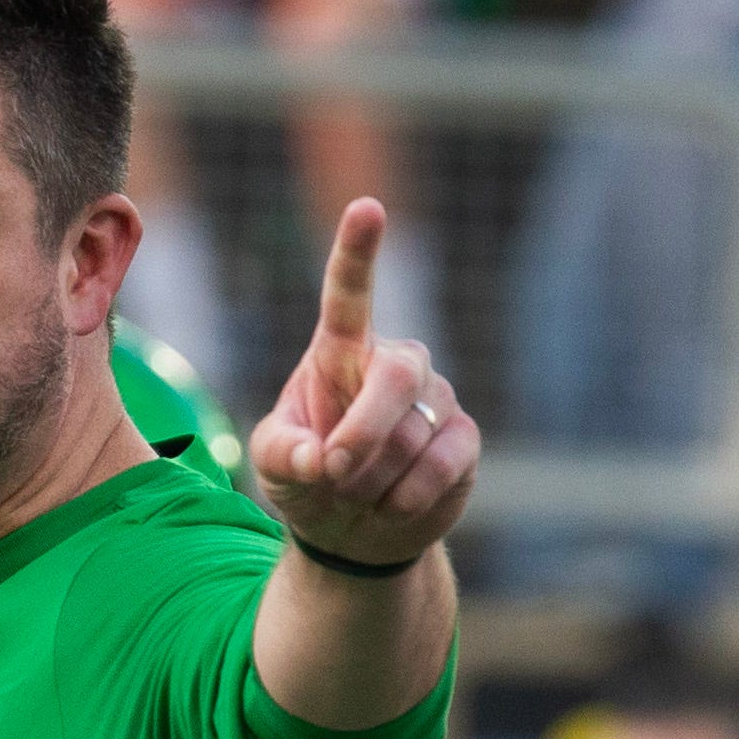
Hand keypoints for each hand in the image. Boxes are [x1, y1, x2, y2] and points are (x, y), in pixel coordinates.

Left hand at [250, 198, 477, 566]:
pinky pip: (443, 463)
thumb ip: (281, 454)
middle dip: (363, 430)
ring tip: (354, 493)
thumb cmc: (306, 479)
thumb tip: (316, 457)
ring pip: (412, 434)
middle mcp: (395, 364)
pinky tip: (390, 504)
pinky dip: (406, 495)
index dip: (357, 252)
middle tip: (331, 470)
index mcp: (341, 352)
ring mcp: (435, 399)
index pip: (349, 294)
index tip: (366, 207)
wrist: (349, 530)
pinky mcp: (465, 440)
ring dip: (372, 478)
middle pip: (397, 374)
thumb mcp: (274, 465)